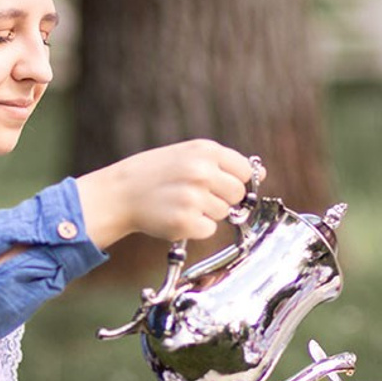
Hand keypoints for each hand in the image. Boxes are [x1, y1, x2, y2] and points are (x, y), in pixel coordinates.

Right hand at [76, 140, 258, 248]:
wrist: (121, 192)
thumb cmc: (157, 173)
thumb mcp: (188, 154)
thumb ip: (223, 163)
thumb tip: (261, 174)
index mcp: (205, 150)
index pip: (245, 170)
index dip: (235, 180)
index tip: (220, 184)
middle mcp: (201, 171)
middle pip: (238, 194)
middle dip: (223, 198)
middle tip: (197, 196)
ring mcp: (193, 197)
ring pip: (224, 213)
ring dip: (207, 212)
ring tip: (182, 203)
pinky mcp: (185, 221)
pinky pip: (209, 230)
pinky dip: (196, 228)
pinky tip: (177, 216)